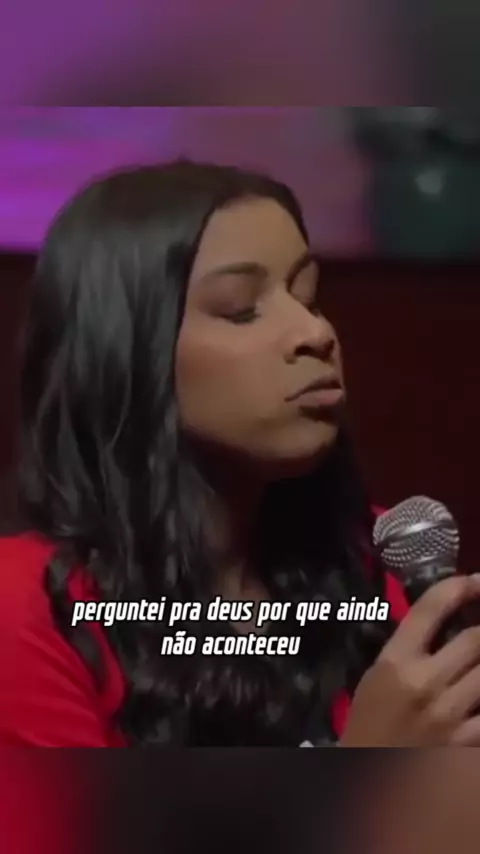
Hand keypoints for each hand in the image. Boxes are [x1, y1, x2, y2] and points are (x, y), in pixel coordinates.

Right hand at [341, 575, 479, 745]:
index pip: (431, 609)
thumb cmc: (369, 724)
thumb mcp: (378, 677)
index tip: (475, 582)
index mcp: (396, 662)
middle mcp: (425, 683)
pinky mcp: (467, 745)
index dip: (460, 587)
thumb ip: (409, 649)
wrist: (366, 780)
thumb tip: (445, 621)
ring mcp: (450, 716)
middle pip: (477, 640)